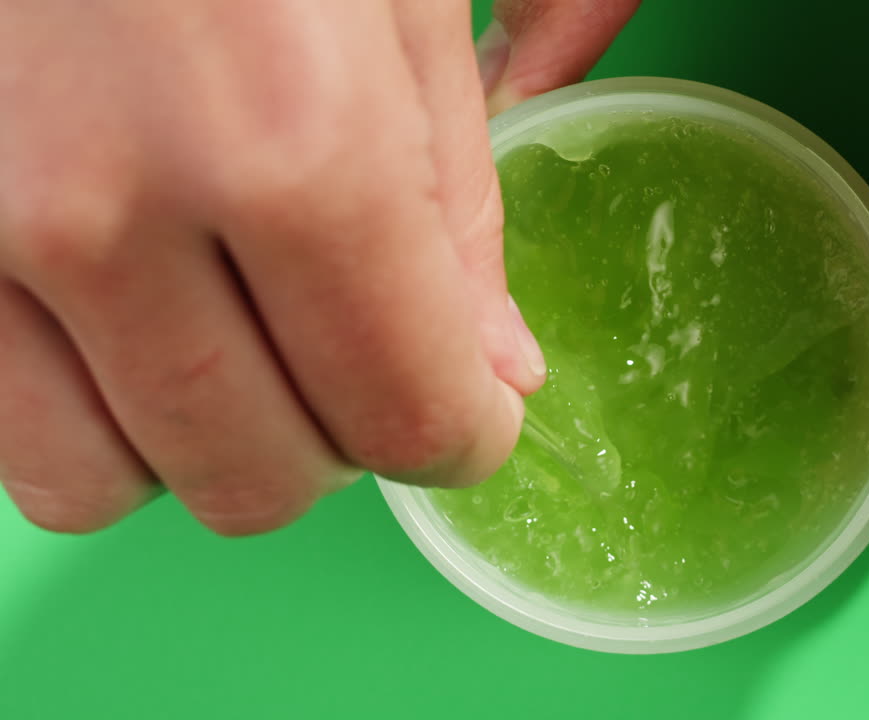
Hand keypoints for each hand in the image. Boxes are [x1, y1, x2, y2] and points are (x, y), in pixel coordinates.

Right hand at [0, 0, 633, 535]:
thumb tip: (493, 378)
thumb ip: (456, 223)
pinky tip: (143, 333)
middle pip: (260, 477)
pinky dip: (98, 421)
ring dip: (207, 445)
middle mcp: (120, 210)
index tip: (471, 419)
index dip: (460, 440)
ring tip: (242, 343)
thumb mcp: (406, 18)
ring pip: (113, 485)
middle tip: (359, 364)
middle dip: (341, 444)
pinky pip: (10, 441)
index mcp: (295, 147)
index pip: (405, 415)